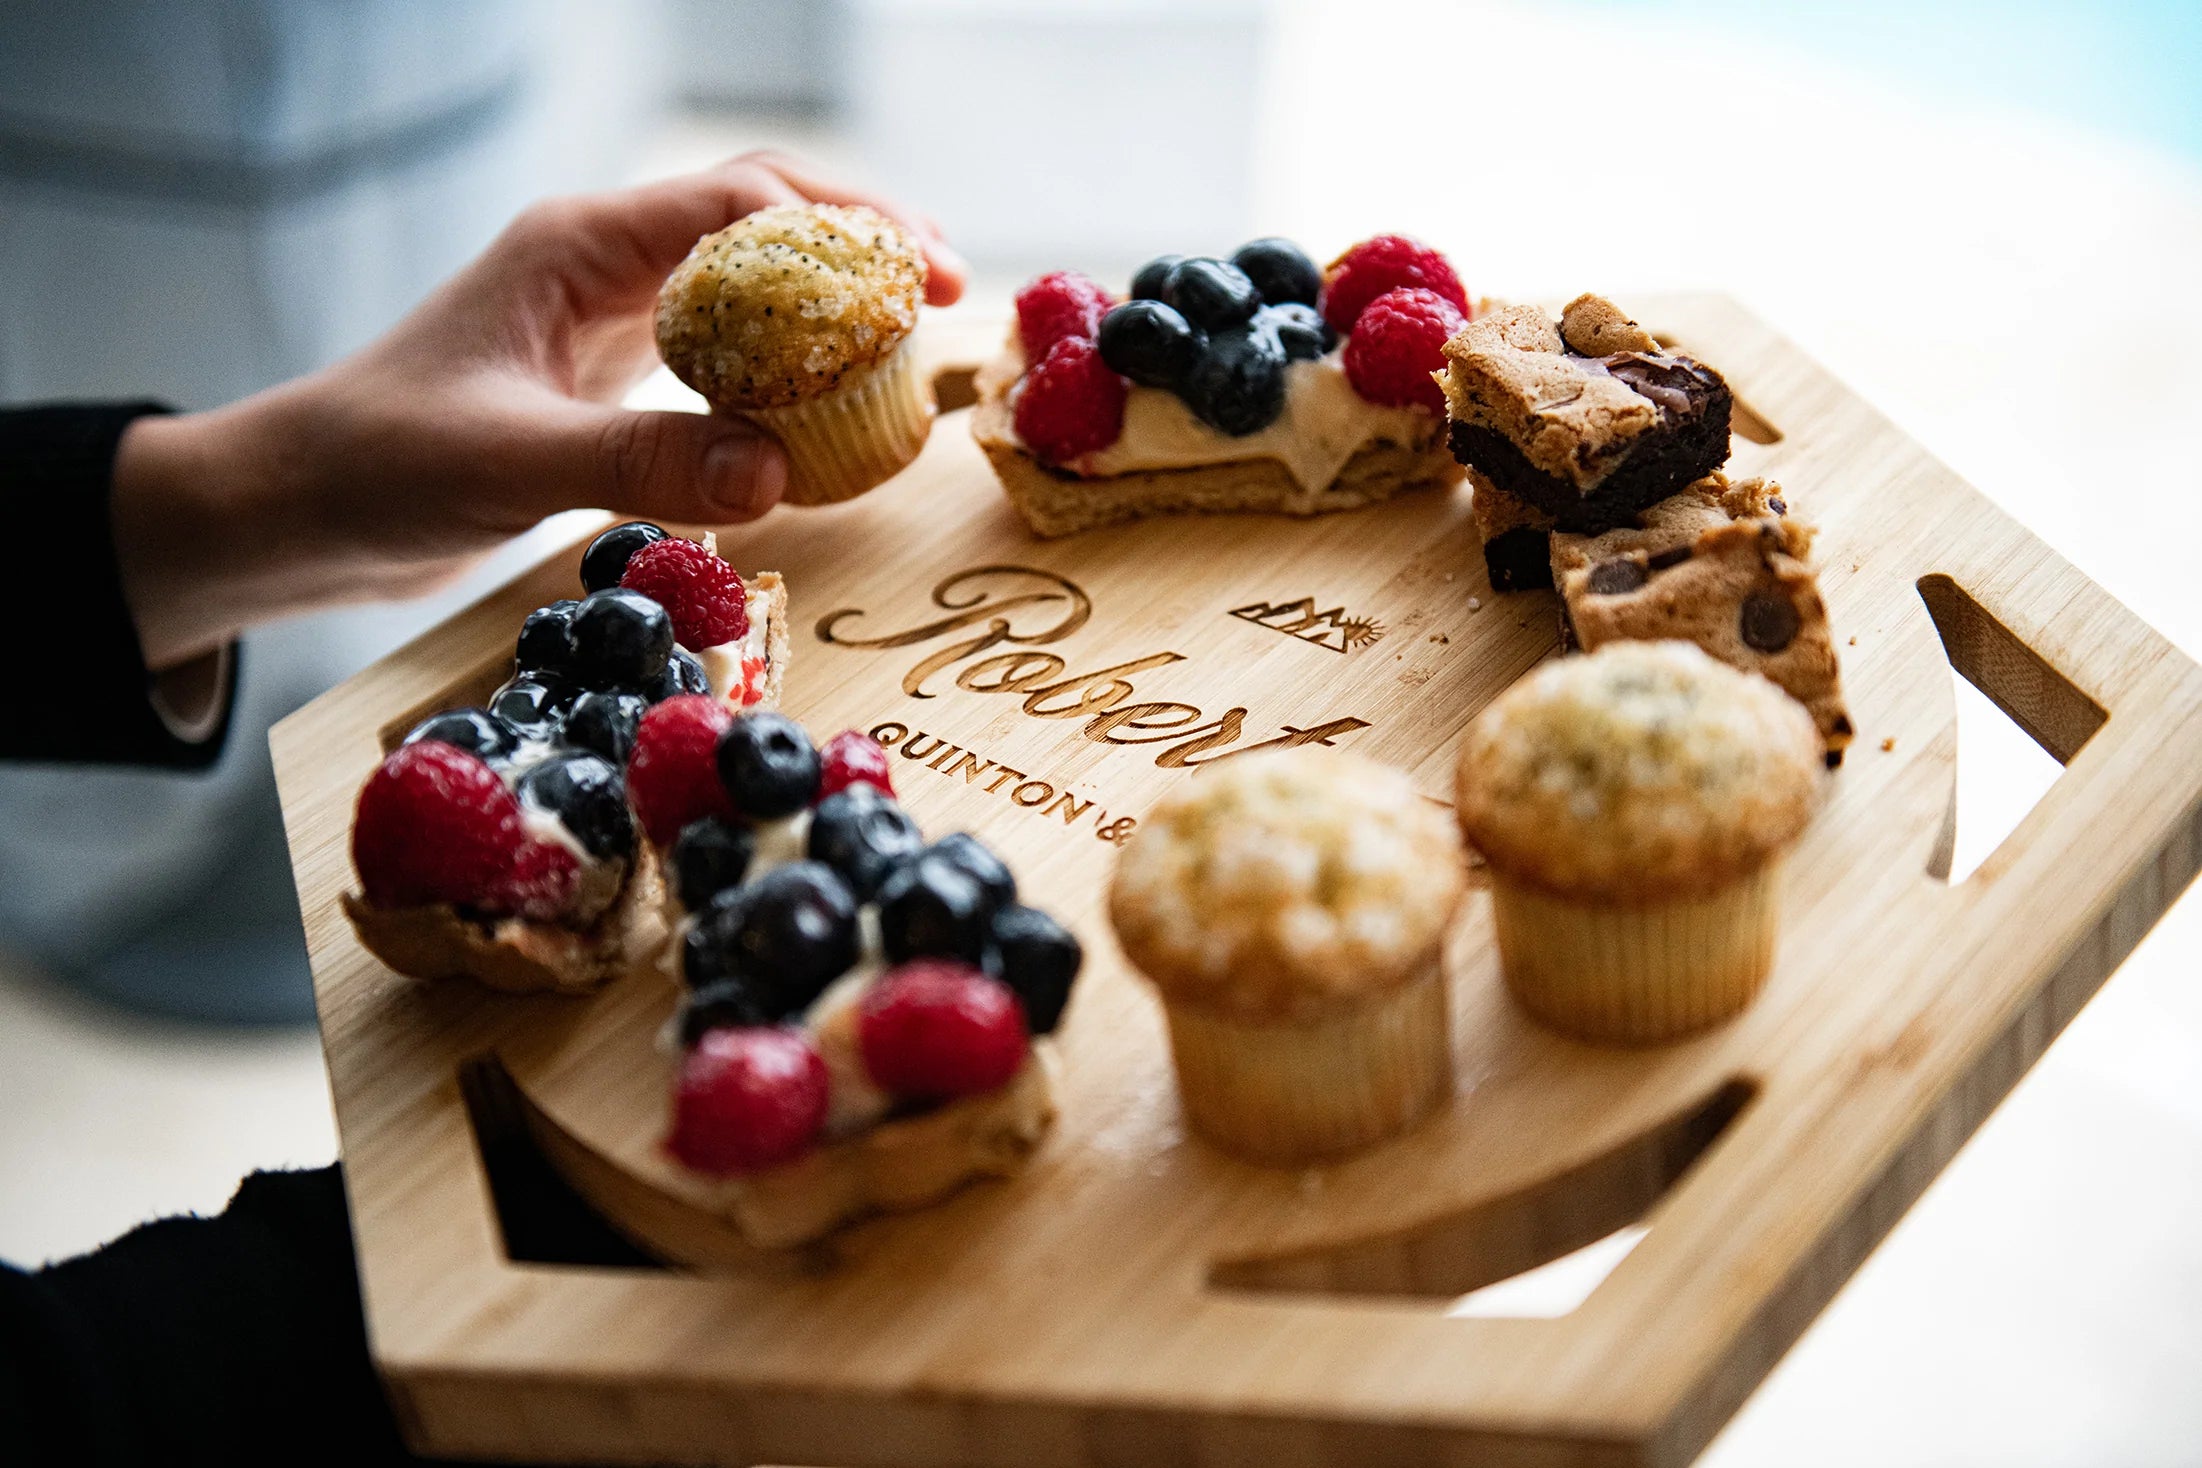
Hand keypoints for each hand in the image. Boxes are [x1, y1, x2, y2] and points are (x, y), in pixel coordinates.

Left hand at [112, 151, 966, 669]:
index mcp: (580, 245)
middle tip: (953, 294)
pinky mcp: (609, 381)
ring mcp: (609, 321)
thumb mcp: (511, 460)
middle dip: (861, 248)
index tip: (929, 280)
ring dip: (831, 306)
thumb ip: (642, 458)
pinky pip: (722, 354)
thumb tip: (780, 466)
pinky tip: (830, 407)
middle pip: (760, 222)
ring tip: (917, 339)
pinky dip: (788, 369)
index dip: (846, 233)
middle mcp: (604, 266)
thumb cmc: (380, 465)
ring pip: (748, 286)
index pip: (740, 202)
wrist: (301, 513)